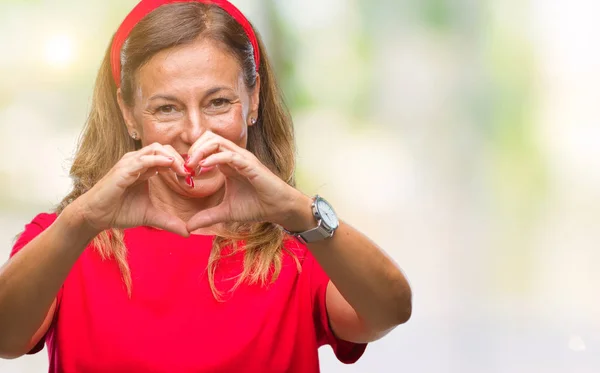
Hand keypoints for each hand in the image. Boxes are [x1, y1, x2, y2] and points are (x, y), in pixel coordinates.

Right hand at [74, 143, 190, 236]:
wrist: (96, 216)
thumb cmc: (119, 212)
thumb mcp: (151, 216)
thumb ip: (169, 222)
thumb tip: (188, 233)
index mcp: (145, 168)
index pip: (167, 156)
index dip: (181, 165)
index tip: (191, 180)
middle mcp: (138, 162)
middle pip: (164, 148)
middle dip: (180, 159)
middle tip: (190, 174)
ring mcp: (130, 164)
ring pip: (156, 149)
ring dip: (173, 158)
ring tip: (183, 172)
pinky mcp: (123, 170)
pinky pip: (144, 159)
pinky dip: (159, 160)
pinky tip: (170, 166)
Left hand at [184, 131, 302, 230]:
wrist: (278, 209)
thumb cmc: (256, 206)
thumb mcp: (226, 212)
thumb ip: (207, 217)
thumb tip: (188, 228)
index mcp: (228, 163)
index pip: (206, 147)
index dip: (192, 156)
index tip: (184, 173)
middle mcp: (234, 156)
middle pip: (208, 137)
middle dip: (193, 149)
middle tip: (185, 167)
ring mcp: (242, 158)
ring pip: (217, 141)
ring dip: (200, 151)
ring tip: (192, 166)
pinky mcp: (250, 165)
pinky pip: (229, 155)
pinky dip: (214, 159)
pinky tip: (204, 169)